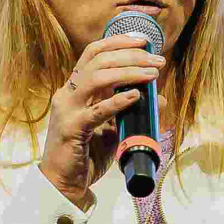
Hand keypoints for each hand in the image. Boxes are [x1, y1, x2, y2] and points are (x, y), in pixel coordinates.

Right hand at [39, 34, 164, 206]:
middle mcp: (68, 94)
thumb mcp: (113, 127)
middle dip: (132, 56)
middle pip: (99, 60)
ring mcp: (67, 110)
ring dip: (128, 72)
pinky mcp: (72, 129)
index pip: (94, 53)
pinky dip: (118, 101)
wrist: (64, 183)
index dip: (118, 41)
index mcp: (74, 88)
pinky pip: (97, 111)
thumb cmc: (86, 154)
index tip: (144, 40)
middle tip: (158, 61)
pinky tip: (135, 96)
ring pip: (97, 78)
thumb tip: (159, 98)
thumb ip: (131, 110)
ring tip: (152, 74)